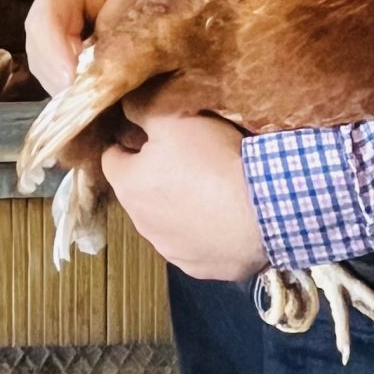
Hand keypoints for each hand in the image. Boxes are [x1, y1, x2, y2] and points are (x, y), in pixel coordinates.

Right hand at [25, 0, 143, 94]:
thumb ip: (115, 21)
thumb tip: (105, 58)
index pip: (45, 23)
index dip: (55, 53)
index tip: (72, 79)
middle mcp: (39, 18)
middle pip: (39, 53)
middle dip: (62, 80)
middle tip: (89, 100)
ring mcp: (39, 40)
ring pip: (44, 71)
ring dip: (65, 90)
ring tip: (94, 100)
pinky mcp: (47, 58)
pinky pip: (51, 79)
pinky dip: (69, 92)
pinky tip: (89, 97)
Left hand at [102, 95, 267, 283]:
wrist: (262, 211)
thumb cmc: (212, 160)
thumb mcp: (174, 119)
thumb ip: (141, 109)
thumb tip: (125, 106)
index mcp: (128, 184)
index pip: (111, 157)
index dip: (129, 142)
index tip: (150, 135)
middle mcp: (140, 223)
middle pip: (137, 190)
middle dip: (153, 175)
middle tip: (184, 159)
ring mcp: (169, 250)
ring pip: (163, 221)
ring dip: (175, 206)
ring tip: (207, 190)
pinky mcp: (197, 267)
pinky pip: (191, 244)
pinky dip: (199, 231)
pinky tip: (221, 218)